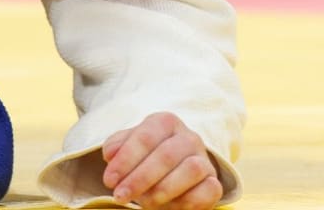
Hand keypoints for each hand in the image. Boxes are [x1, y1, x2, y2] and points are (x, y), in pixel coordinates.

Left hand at [102, 112, 222, 209]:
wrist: (172, 171)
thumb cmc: (145, 157)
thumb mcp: (128, 146)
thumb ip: (117, 146)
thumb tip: (111, 154)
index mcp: (164, 122)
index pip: (144, 138)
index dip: (125, 160)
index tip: (109, 181)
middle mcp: (188, 137)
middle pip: (166, 155)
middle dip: (139, 179)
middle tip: (120, 195)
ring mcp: (204, 159)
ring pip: (190, 170)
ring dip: (163, 190)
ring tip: (144, 202)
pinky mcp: (215, 182)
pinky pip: (209, 190)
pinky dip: (188, 201)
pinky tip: (170, 206)